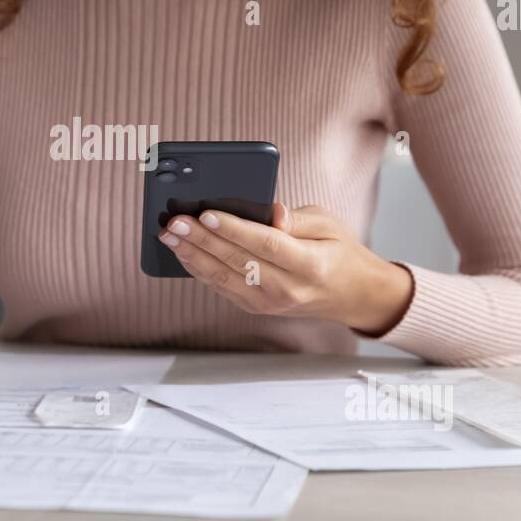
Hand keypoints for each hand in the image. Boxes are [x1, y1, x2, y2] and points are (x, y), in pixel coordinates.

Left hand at [158, 203, 413, 334]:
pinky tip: (182, 251)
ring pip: (222, 278)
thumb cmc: (338, 251)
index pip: (265, 244)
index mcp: (310, 265)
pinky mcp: (256, 308)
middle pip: (237, 262)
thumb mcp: (328, 224)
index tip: (206, 213)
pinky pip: (221, 288)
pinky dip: (199, 269)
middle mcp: (288, 289)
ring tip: (169, 234)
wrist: (351, 296)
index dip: (233, 229)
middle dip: (201, 240)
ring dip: (192, 255)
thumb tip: (270, 212)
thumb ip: (296, 218)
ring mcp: (270, 304)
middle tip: (174, 221)